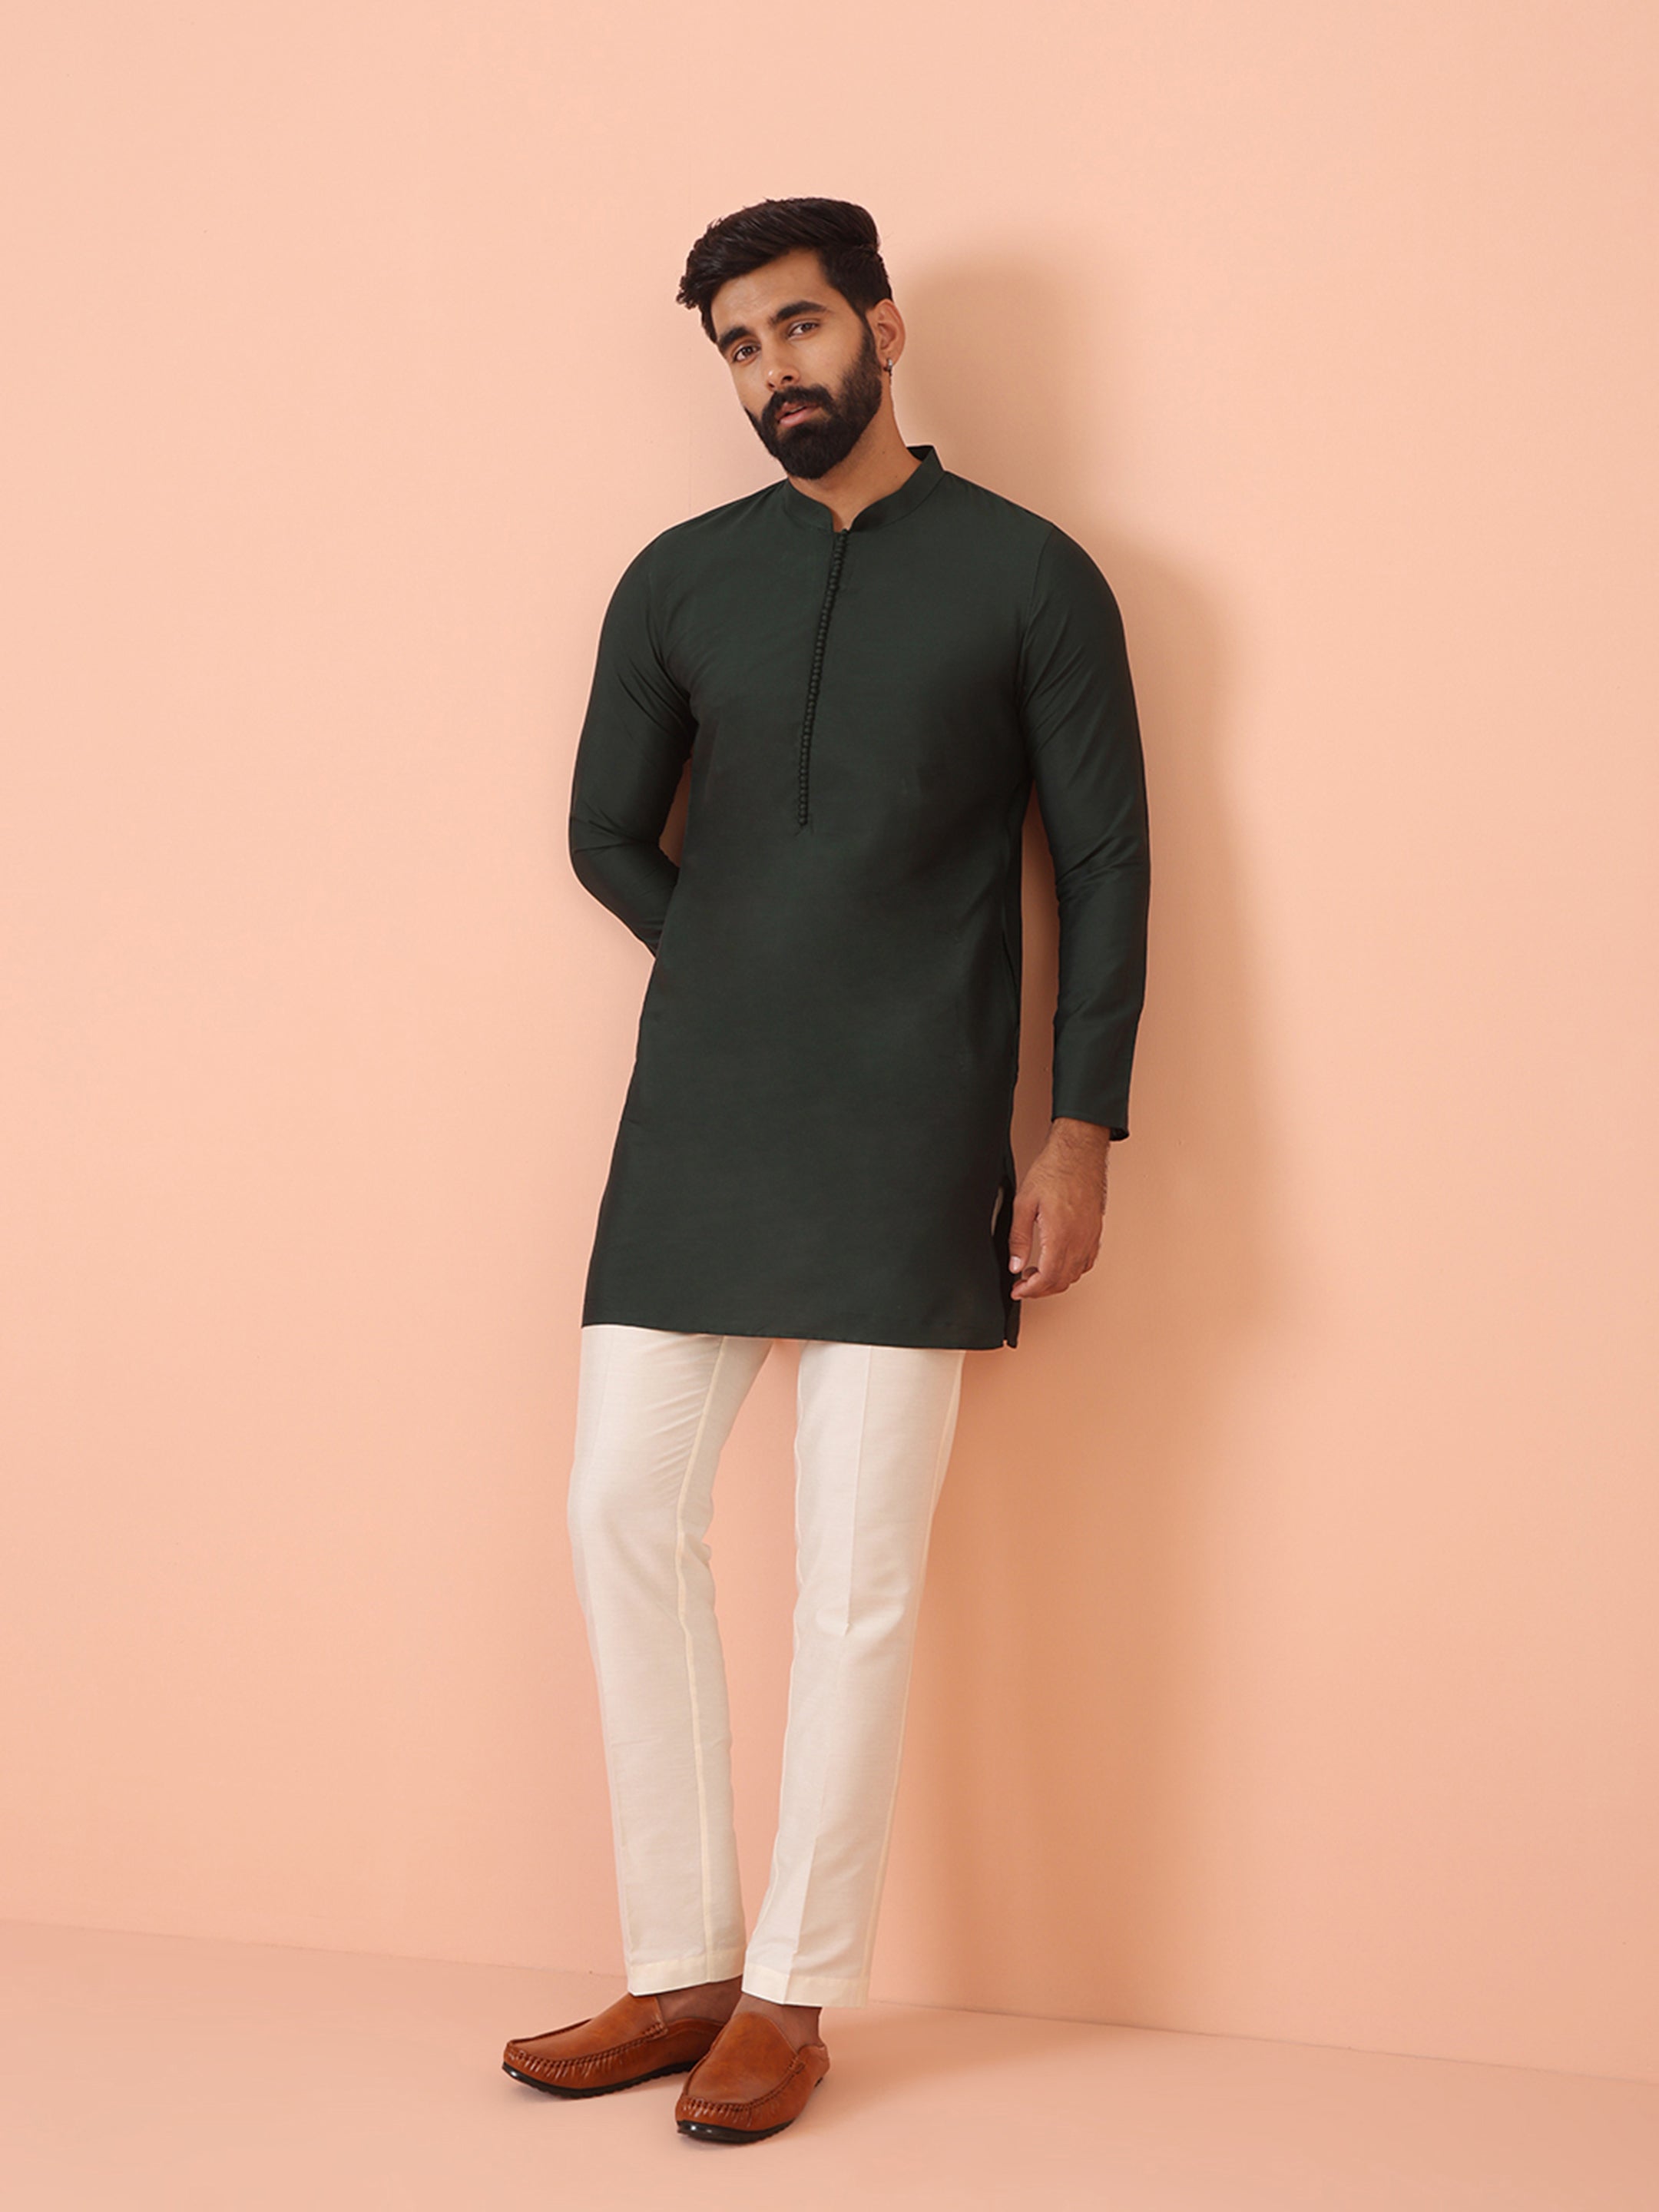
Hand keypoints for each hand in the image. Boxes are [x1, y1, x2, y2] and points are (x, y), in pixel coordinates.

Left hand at [1007, 1118, 1111, 1301]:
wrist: (1078, 1153)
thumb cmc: (1053, 1171)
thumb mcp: (1024, 1203)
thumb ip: (1018, 1238)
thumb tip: (1015, 1265)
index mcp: (1060, 1236)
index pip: (1047, 1279)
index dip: (1030, 1291)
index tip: (1017, 1290)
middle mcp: (1080, 1240)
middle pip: (1062, 1281)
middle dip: (1040, 1289)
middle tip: (1022, 1284)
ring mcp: (1091, 1236)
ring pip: (1076, 1274)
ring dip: (1055, 1280)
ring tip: (1035, 1272)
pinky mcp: (1096, 1230)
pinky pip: (1087, 1261)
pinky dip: (1072, 1270)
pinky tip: (1057, 1261)